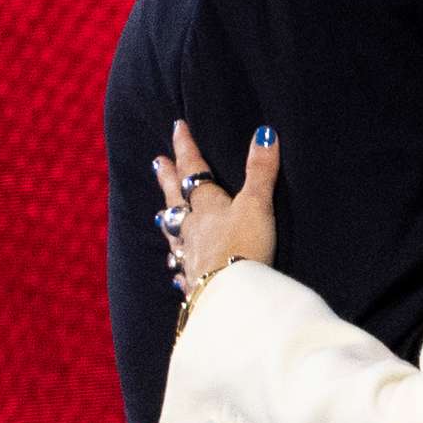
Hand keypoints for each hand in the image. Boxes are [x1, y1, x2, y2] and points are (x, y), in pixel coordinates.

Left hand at [155, 120, 279, 294]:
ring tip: (158, 215)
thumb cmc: (243, 246)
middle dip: (168, 179)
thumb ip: (261, 171)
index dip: (186, 148)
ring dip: (167, 220)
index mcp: (207, 206)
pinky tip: (175, 269)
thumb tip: (264, 133)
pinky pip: (181, 269)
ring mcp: (190, 256)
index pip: (193, 171)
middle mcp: (193, 229)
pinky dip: (178, 264)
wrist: (229, 295)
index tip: (176, 128)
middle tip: (157, 162)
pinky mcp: (194, 282)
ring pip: (174, 234)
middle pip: (176, 199)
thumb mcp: (256, 204)